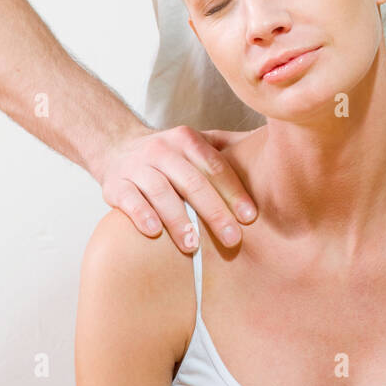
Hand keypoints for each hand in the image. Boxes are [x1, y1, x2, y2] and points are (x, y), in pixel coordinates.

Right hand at [97, 124, 260, 253]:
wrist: (116, 146)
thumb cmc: (168, 155)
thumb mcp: (194, 144)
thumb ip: (225, 151)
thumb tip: (269, 159)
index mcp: (187, 139)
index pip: (215, 166)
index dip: (233, 191)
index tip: (250, 217)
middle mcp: (162, 150)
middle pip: (192, 182)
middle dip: (214, 212)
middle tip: (232, 239)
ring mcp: (137, 166)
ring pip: (161, 192)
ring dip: (178, 220)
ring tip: (193, 246)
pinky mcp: (116, 184)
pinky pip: (130, 200)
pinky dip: (141, 215)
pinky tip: (154, 232)